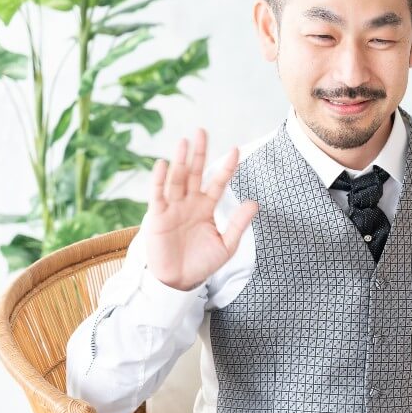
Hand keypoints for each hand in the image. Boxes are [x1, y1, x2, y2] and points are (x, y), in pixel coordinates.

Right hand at [145, 128, 257, 290]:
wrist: (179, 281)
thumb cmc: (202, 263)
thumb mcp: (226, 245)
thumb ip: (238, 224)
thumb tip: (255, 203)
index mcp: (206, 207)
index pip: (218, 182)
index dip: (226, 167)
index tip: (236, 150)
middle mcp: (189, 203)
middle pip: (195, 173)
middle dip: (199, 153)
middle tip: (202, 131)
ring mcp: (172, 208)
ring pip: (177, 179)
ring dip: (181, 161)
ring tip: (185, 142)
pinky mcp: (157, 217)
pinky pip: (158, 195)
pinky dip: (159, 180)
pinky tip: (164, 164)